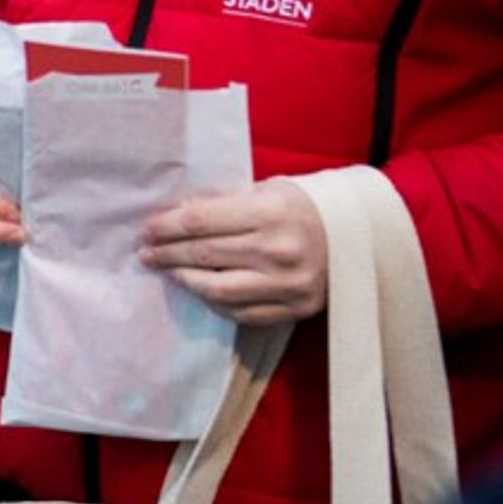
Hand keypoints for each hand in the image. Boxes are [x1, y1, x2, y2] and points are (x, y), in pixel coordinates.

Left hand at [141, 179, 326, 324]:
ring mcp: (287, 284)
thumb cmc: (301, 208)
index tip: (147, 229)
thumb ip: (223, 204)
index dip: (166, 226)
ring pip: (217, 289)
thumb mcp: (265, 192)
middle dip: (167, 253)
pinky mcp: (294, 309)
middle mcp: (279, 250)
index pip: (200, 221)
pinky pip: (239, 312)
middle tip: (146, 252)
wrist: (356, 239)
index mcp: (271, 212)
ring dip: (184, 280)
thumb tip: (172, 217)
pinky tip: (200, 289)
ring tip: (168, 271)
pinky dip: (213, 301)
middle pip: (203, 254)